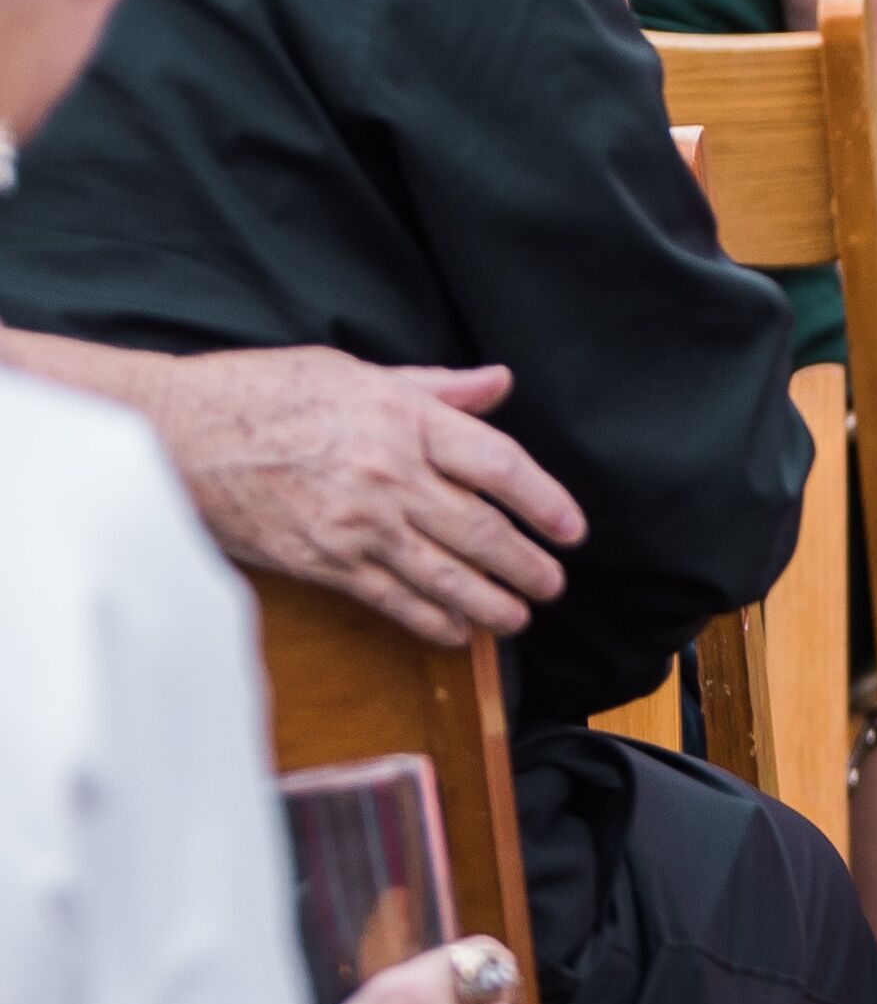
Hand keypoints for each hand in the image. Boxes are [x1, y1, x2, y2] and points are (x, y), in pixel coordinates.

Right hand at [157, 352, 580, 643]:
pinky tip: (456, 632)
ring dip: (492, 603)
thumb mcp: (352, 371)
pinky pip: (394, 600)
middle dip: (527, 564)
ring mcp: (357, 524)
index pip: (498, 463)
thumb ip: (433, 386)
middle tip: (553, 584)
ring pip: (446, 575)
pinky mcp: (324, 562)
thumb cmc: (262, 392)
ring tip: (519, 617)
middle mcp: (389, 475)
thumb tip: (497, 384)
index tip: (571, 528)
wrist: (178, 434)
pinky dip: (432, 620)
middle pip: (481, 529)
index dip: (544, 499)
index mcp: (402, 418)